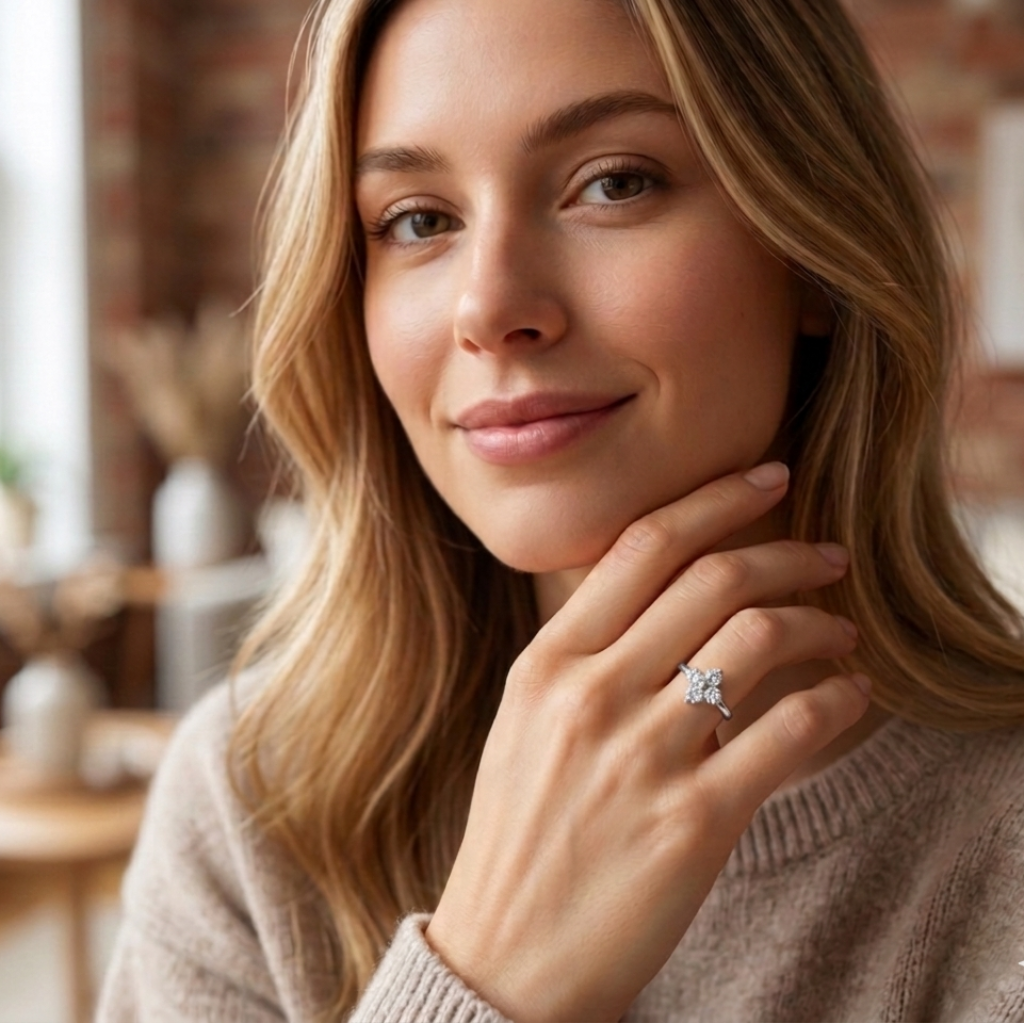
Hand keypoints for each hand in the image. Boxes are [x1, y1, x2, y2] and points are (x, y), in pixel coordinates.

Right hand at [424, 463, 869, 1022]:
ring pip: (757, 641)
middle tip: (827, 555)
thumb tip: (672, 601)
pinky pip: (790, 732)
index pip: (643, 547)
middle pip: (712, 580)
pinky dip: (836, 702)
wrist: (506, 954)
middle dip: (786, 553)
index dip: (713, 498)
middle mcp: (591, 695)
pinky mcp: (693, 821)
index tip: (766, 478)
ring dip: (818, 625)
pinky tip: (850, 699)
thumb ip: (586, 654)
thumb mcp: (526, 722)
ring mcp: (641, 756)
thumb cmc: (521, 831)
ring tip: (841, 634)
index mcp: (548, 663)